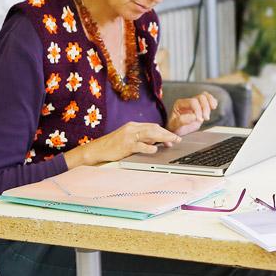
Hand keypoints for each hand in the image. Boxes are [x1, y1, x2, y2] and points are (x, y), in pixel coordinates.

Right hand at [64, 121, 179, 167]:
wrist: (98, 149)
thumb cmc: (114, 145)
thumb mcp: (129, 139)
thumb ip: (141, 138)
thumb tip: (156, 142)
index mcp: (134, 126)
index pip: (153, 126)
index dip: (164, 132)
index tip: (173, 137)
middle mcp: (132, 128)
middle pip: (154, 128)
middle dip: (167, 134)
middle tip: (177, 139)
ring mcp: (129, 136)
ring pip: (149, 134)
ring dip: (162, 138)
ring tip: (171, 142)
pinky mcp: (125, 145)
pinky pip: (139, 145)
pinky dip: (148, 147)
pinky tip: (155, 149)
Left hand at [167, 92, 218, 135]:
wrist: (177, 130)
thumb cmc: (175, 128)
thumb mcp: (175, 126)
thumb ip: (182, 121)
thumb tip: (193, 116)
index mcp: (180, 104)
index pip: (193, 102)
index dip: (198, 110)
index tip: (199, 120)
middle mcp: (188, 101)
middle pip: (201, 97)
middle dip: (205, 108)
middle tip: (206, 118)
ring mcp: (195, 103)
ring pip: (205, 96)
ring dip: (210, 103)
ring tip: (212, 110)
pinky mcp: (201, 106)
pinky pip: (208, 98)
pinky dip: (213, 101)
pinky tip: (213, 107)